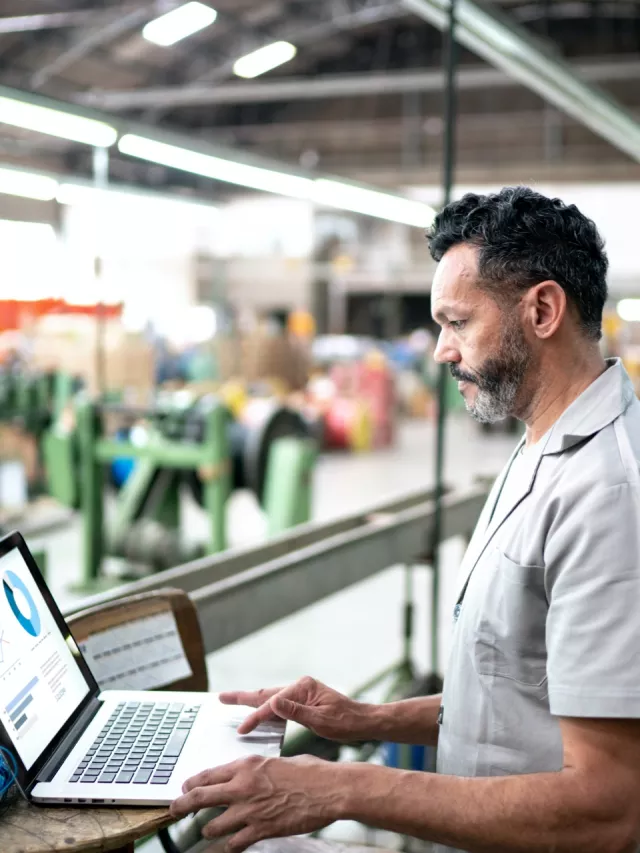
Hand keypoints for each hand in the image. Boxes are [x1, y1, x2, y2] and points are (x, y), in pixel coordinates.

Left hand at [170, 754, 345, 851]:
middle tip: (174, 809)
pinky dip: (230, 846)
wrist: (329, 789)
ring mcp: (251, 810)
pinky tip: (230, 846)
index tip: (184, 787)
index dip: (192, 783)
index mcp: (247, 766)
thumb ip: (258, 770)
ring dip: (208, 829)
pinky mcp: (262, 830)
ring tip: (208, 830)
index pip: (208, 774)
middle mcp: (243, 787)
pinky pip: (235, 843)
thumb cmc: (310, 772)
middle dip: (182, 805)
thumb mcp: (277, 762)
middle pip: (200, 797)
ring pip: (213, 825)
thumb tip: (250, 775)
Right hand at [220, 676, 370, 740]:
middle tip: (221, 698)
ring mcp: (301, 693)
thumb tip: (273, 702)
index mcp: (303, 688)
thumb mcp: (322, 721)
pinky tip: (258, 714)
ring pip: (270, 698)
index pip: (273, 703)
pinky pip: (278, 705)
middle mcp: (300, 686)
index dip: (256, 717)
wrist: (363, 722)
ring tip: (232, 701)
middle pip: (266, 693)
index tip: (242, 729)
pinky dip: (265, 709)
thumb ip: (296, 712)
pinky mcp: (303, 701)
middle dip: (243, 697)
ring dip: (252, 702)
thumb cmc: (346, 723)